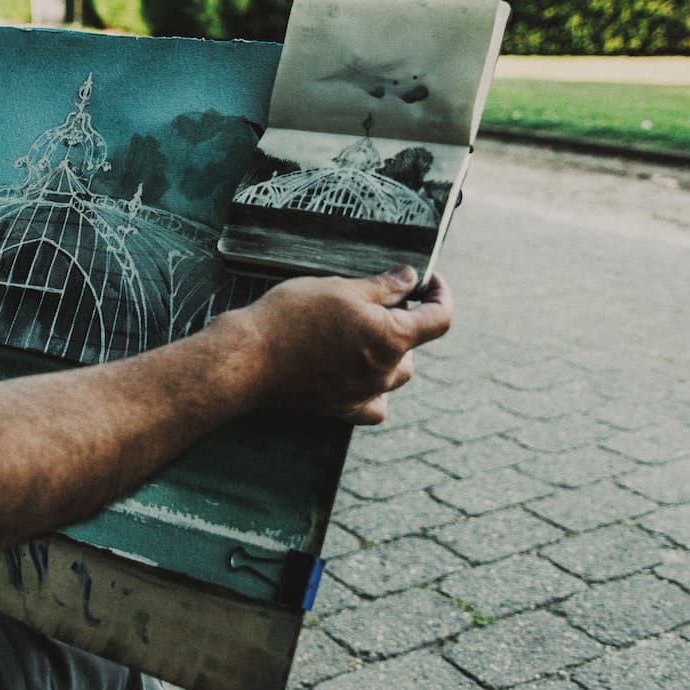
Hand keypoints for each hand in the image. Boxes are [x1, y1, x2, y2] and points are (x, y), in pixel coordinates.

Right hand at [234, 268, 453, 424]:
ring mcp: (365, 394)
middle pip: (414, 345)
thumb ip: (384, 286)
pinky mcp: (343, 409)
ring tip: (357, 331)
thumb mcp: (340, 287)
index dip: (441, 294)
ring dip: (389, 352)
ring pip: (396, 373)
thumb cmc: (292, 317)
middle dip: (403, 319)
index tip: (429, 281)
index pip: (440, 318)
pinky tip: (359, 371)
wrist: (249, 359)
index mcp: (392, 338)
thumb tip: (411, 279)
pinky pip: (376, 403)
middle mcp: (385, 372)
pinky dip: (375, 388)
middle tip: (372, 300)